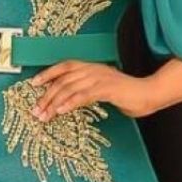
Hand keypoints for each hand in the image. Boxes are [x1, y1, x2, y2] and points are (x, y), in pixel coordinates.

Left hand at [28, 62, 155, 119]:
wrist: (148, 93)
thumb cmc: (127, 94)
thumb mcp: (103, 90)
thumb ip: (87, 91)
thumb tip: (70, 100)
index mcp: (91, 67)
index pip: (64, 66)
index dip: (47, 73)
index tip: (34, 83)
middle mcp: (93, 69)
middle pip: (63, 80)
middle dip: (47, 95)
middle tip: (36, 109)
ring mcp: (99, 78)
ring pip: (70, 88)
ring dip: (54, 102)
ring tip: (45, 115)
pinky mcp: (106, 89)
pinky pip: (83, 95)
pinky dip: (70, 103)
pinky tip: (61, 111)